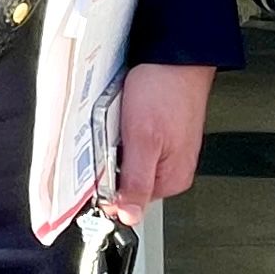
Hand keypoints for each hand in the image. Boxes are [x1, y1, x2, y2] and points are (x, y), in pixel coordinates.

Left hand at [107, 62, 216, 226]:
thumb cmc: (165, 91)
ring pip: (125, 159)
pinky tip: (126, 113)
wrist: (175, 56)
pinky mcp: (159, 133)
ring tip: (122, 120)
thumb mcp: (143, 141)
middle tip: (113, 136)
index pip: (127, 203)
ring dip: (115, 143)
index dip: (107, 187)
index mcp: (171, 179)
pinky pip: (131, 141)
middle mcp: (171, 169)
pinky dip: (122, 129)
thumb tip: (129, 217)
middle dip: (111, 161)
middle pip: (125, 180)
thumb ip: (136, 182)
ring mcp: (166, 150)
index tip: (98, 167)